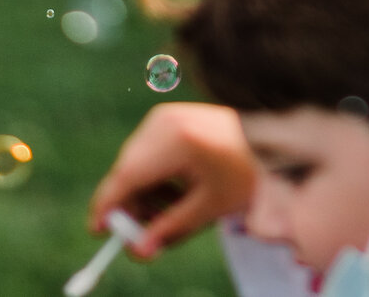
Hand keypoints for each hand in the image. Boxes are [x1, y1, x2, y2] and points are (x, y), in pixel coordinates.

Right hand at [86, 102, 257, 255]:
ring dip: (144, 192)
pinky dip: (153, 176)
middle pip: (128, 170)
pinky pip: (147, 152)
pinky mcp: (169, 117)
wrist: (270, 137)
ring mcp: (165, 116)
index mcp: (177, 141)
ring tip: (172, 213)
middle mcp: (165, 122)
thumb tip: (138, 252)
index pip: (127, 176)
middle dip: (130, 206)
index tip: (97, 232)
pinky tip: (177, 192)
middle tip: (142, 235)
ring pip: (135, 162)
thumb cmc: (245, 172)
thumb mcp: (209, 207)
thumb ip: (170, 230)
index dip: (108, 205)